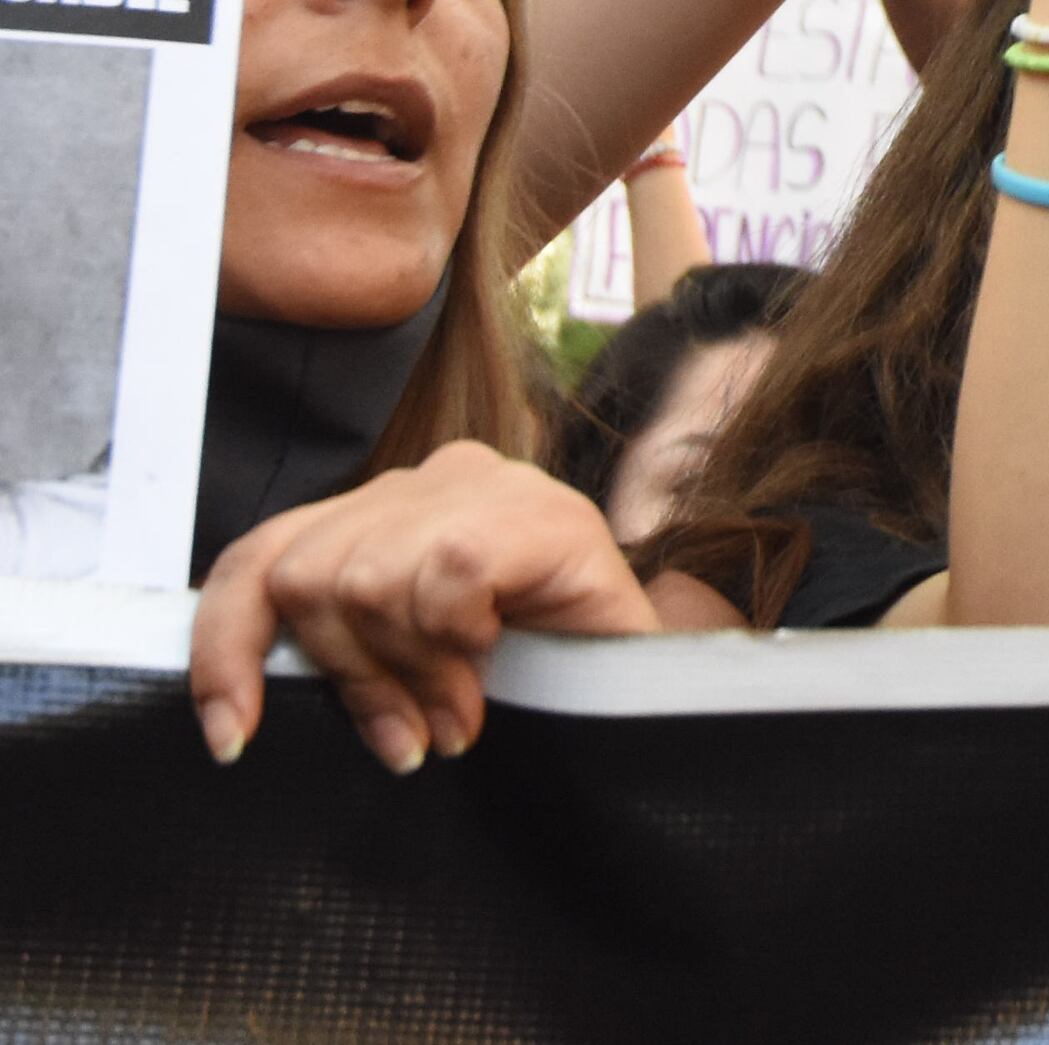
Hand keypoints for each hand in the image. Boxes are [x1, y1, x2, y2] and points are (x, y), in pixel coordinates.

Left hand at [190, 441, 654, 771]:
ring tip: (458, 712)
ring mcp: (493, 489)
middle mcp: (434, 479)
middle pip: (306, 577)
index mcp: (387, 510)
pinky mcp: (543, 516)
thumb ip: (338, 644)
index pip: (259, 556)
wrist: (653, 690)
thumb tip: (237, 697)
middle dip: (348, 676)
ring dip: (409, 673)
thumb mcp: (405, 662)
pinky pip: (446, 576)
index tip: (230, 738)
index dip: (225, 646)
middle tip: (408, 735)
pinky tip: (491, 672)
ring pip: (367, 581)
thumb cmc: (531, 680)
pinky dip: (457, 641)